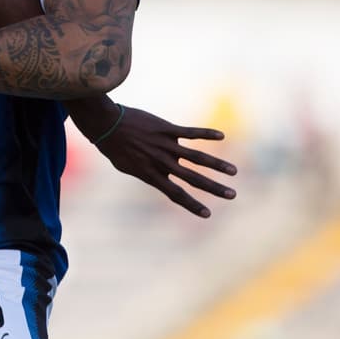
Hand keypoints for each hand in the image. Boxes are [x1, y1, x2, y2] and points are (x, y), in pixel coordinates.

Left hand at [95, 105, 235, 216]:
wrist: (106, 123)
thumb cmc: (114, 147)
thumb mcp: (128, 167)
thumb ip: (148, 173)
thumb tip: (162, 177)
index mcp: (151, 174)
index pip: (175, 194)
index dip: (192, 205)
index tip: (207, 214)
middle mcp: (161, 162)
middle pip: (193, 178)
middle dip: (214, 188)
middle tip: (232, 195)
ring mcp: (165, 145)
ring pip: (197, 157)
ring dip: (217, 165)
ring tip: (233, 171)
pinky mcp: (166, 129)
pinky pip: (190, 132)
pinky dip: (207, 134)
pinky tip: (222, 136)